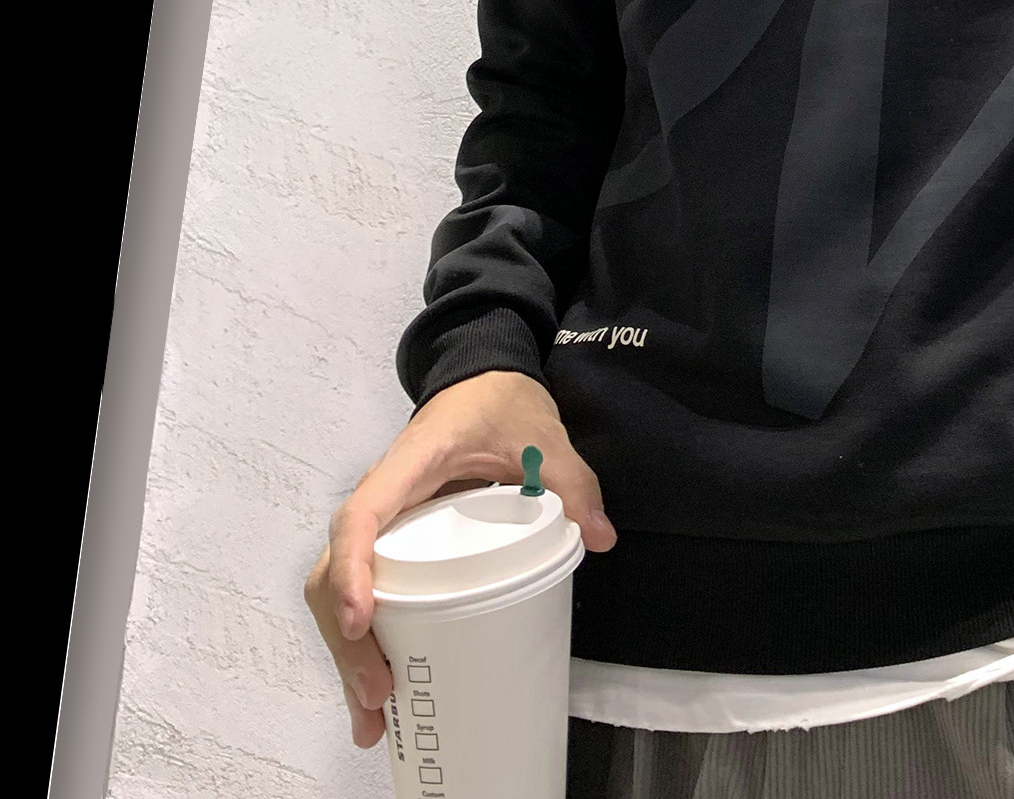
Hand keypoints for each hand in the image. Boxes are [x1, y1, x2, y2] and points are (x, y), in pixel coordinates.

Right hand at [304, 370, 614, 747]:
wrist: (483, 376)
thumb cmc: (501, 402)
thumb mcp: (542, 434)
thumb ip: (572, 480)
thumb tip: (599, 536)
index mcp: (408, 464)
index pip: (361, 517)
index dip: (354, 570)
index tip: (364, 622)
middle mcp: (381, 496)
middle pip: (334, 571)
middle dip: (347, 640)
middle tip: (379, 696)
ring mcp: (381, 523)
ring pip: (336, 592)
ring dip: (347, 654)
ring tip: (372, 717)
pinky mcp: (391, 542)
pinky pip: (362, 591)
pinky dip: (360, 642)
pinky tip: (378, 689)